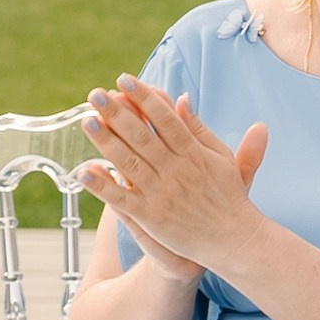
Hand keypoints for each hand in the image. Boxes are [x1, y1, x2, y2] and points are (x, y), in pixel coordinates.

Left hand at [79, 78, 267, 276]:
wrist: (234, 238)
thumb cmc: (229, 196)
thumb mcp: (222, 158)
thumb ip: (200, 129)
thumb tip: (181, 99)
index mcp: (194, 154)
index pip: (166, 120)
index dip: (145, 99)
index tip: (126, 80)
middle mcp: (177, 171)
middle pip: (143, 137)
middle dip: (119, 114)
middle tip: (96, 94)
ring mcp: (163, 194)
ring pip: (130, 163)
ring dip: (106, 142)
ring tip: (87, 121)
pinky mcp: (152, 217)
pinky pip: (123, 199)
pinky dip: (104, 186)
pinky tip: (85, 171)